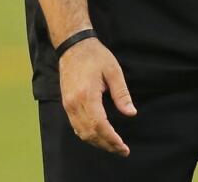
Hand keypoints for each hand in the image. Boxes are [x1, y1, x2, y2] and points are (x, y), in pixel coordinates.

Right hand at [58, 38, 136, 155]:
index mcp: (87, 95)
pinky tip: (99, 136)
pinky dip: (87, 135)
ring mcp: (68, 105)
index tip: (123, 146)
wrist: (73, 47)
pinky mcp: (66, 104)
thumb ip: (122, 94)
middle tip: (122, 150)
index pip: (99, 125)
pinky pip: (76, 126)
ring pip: (81, 132)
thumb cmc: (96, 56)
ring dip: (97, 142)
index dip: (111, 138)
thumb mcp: (114, 71)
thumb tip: (131, 113)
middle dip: (106, 144)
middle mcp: (74, 104)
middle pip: (89, 133)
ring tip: (113, 146)